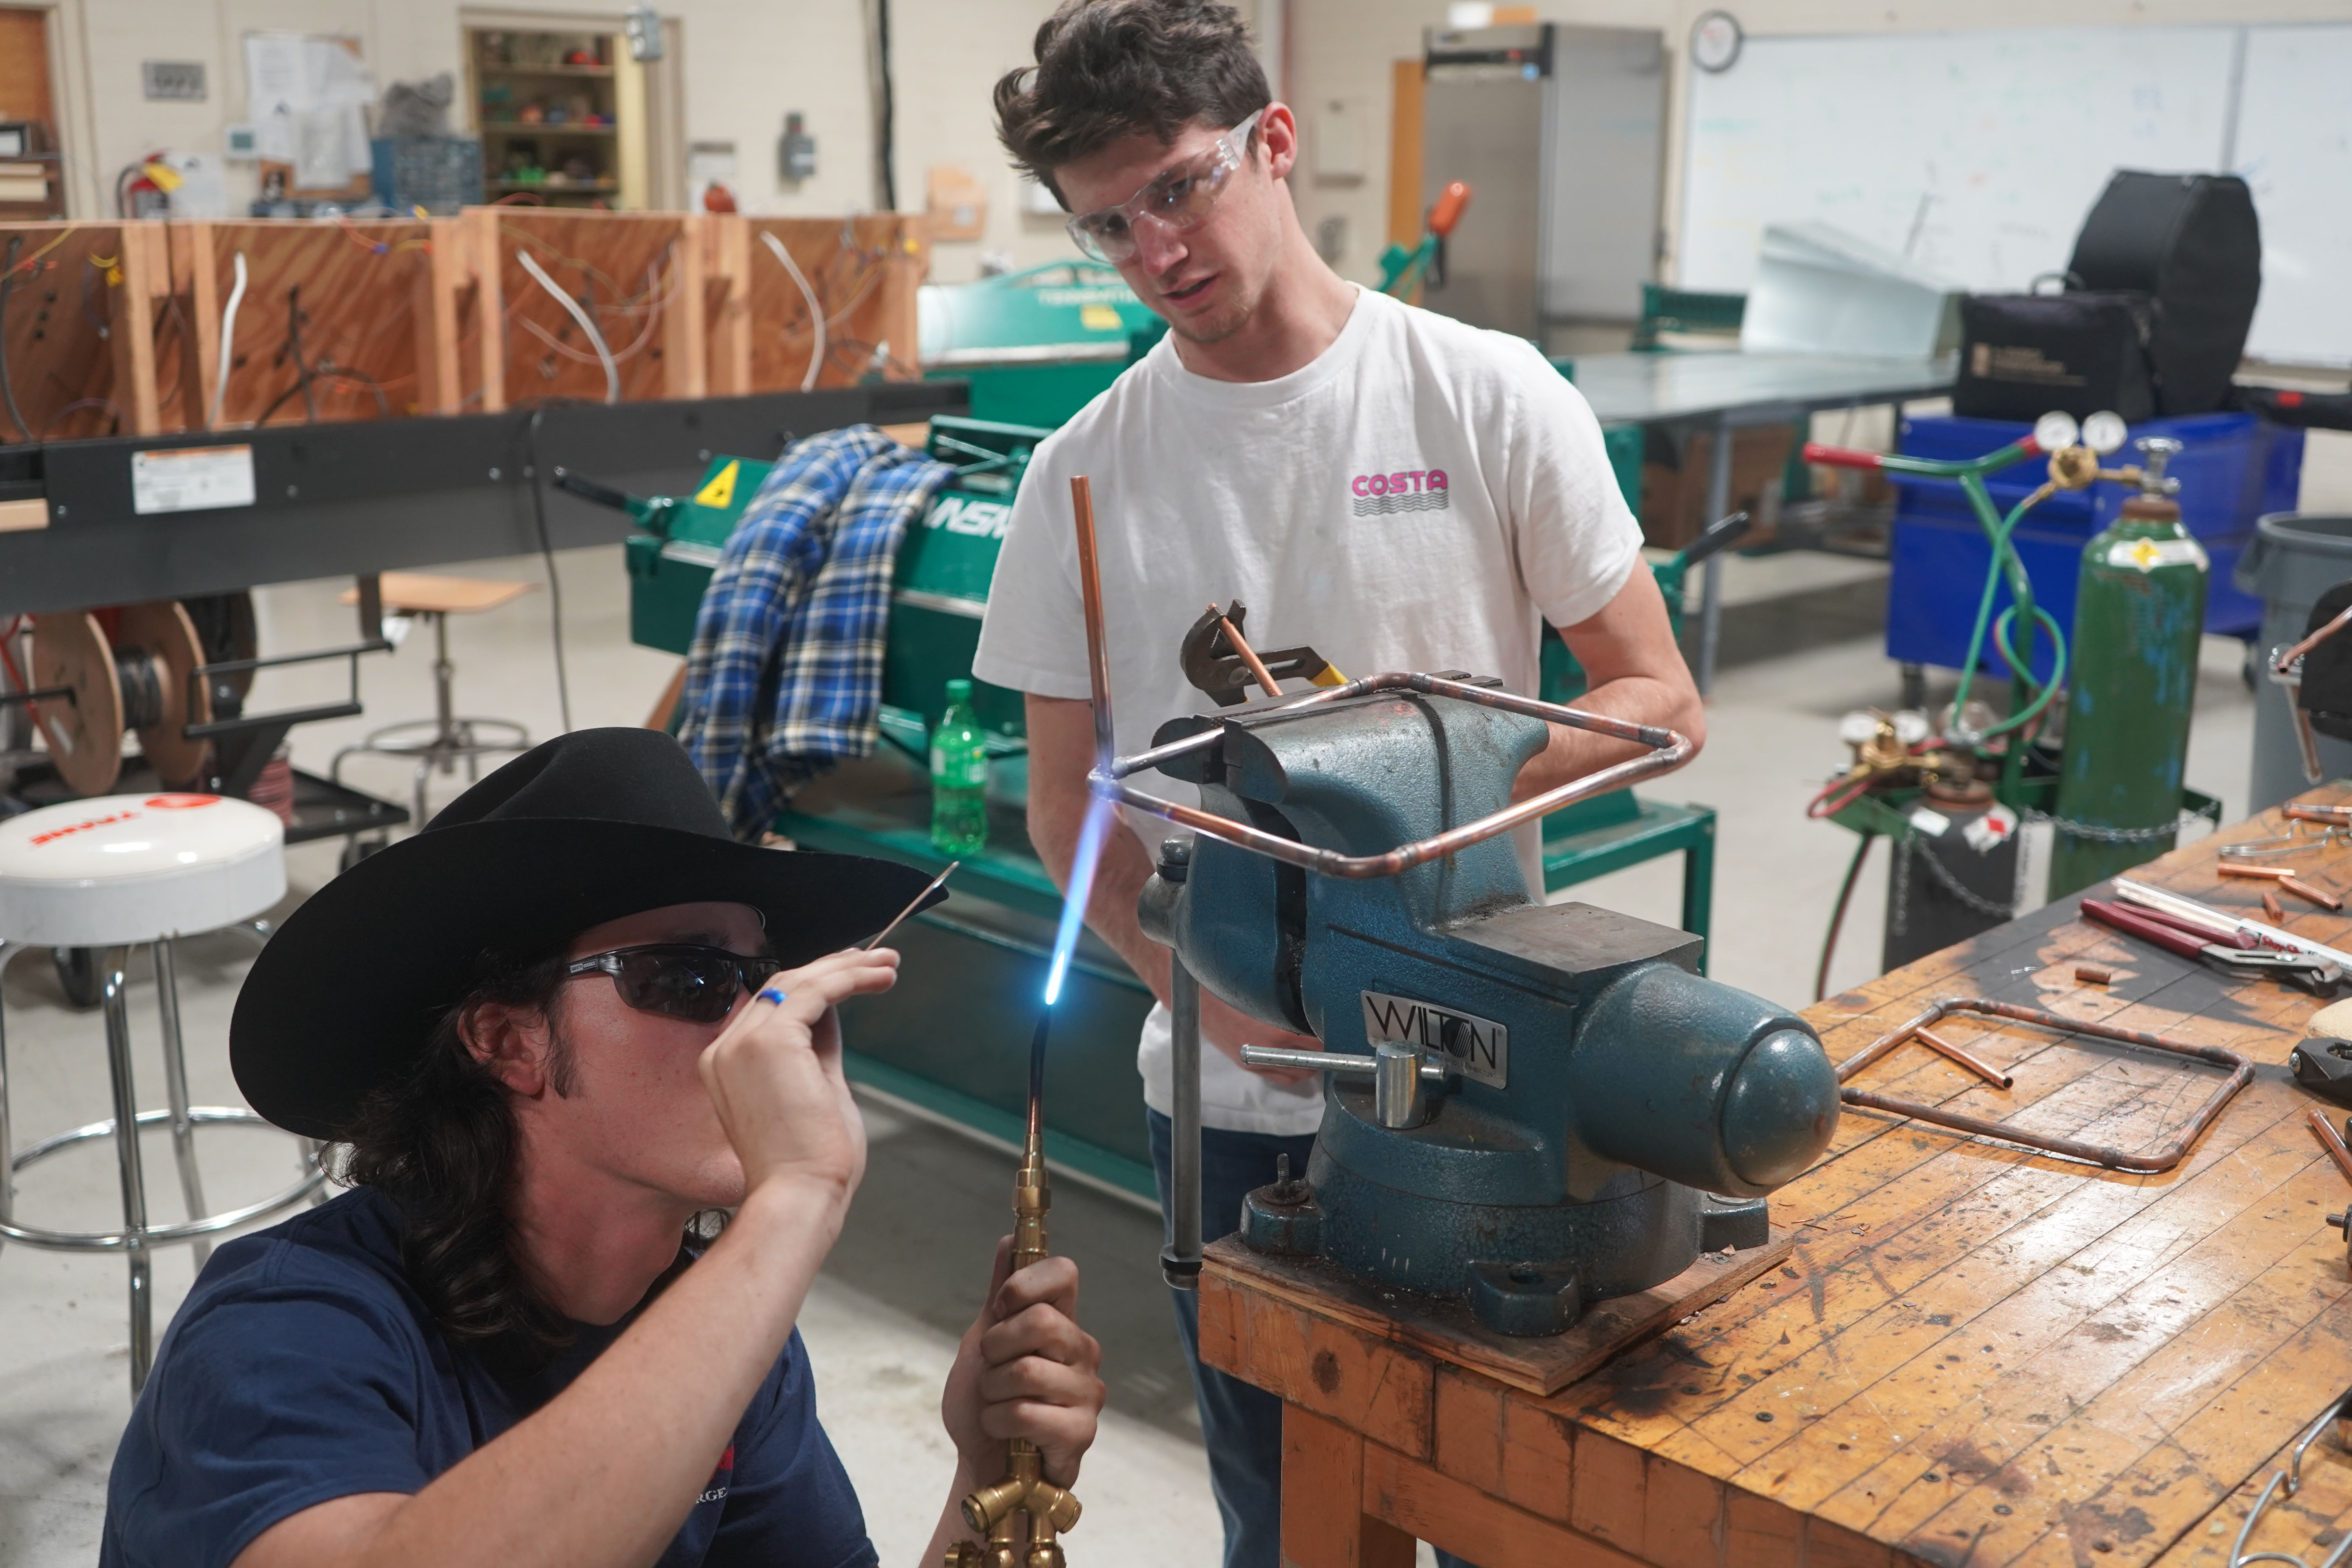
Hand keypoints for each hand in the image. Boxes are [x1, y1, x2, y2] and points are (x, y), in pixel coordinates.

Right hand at [698, 946, 899, 1208]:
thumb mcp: (815, 1091)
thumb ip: (816, 1050)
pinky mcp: (769, 1040)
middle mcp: (725, 1049)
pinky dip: (849, 978)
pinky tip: (878, 978)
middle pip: (781, 987)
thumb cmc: (811, 1161)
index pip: (772, 1008)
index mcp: (727, 1065)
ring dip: (847, 967)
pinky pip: (814, 991)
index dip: (814, 984)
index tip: (851, 974)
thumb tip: (831, 1014)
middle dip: (832, 968)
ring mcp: (741, 1043)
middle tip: (876, 960)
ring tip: (887, 964)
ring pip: (797, 982)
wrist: (798, 1195)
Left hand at [941, 1238, 1104, 1487]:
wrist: (982, 1464)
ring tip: (998, 1404)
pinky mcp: (1081, 1431)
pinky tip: (1006, 1431)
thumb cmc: (987, 1405)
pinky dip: (999, 1422)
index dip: (1025, 1283)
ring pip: (1027, 1370)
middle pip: (1041, 1320)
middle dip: (996, 1348)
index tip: (1000, 1308)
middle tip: (992, 1370)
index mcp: (1061, 1323)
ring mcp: (1086, 1391)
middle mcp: (1081, 1352)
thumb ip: (999, 1296)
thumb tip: (1009, 1241)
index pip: (1064, 1273)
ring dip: (993, 1392)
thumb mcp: (982, 1344)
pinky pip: (1027, 1412)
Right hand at [1200, 990, 1322, 1085]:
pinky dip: (1293, 1070)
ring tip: (1315, 1047)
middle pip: (1314, 1063)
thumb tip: (1320, 1005)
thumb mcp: (1267, 992)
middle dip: (1325, 1051)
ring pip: (1299, 1075)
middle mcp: (1269, 1053)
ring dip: (1311, 1063)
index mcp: (1278, 1033)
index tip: (1338, 1028)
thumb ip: (1294, 1003)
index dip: (1332, 1036)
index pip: (1320, 1045)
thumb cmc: (1229, 988)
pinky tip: (1295, 1055)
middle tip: (1330, 1036)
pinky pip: (1281, 1078)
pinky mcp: (1247, 1066)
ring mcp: (1257, 1063)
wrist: (1196, 998)